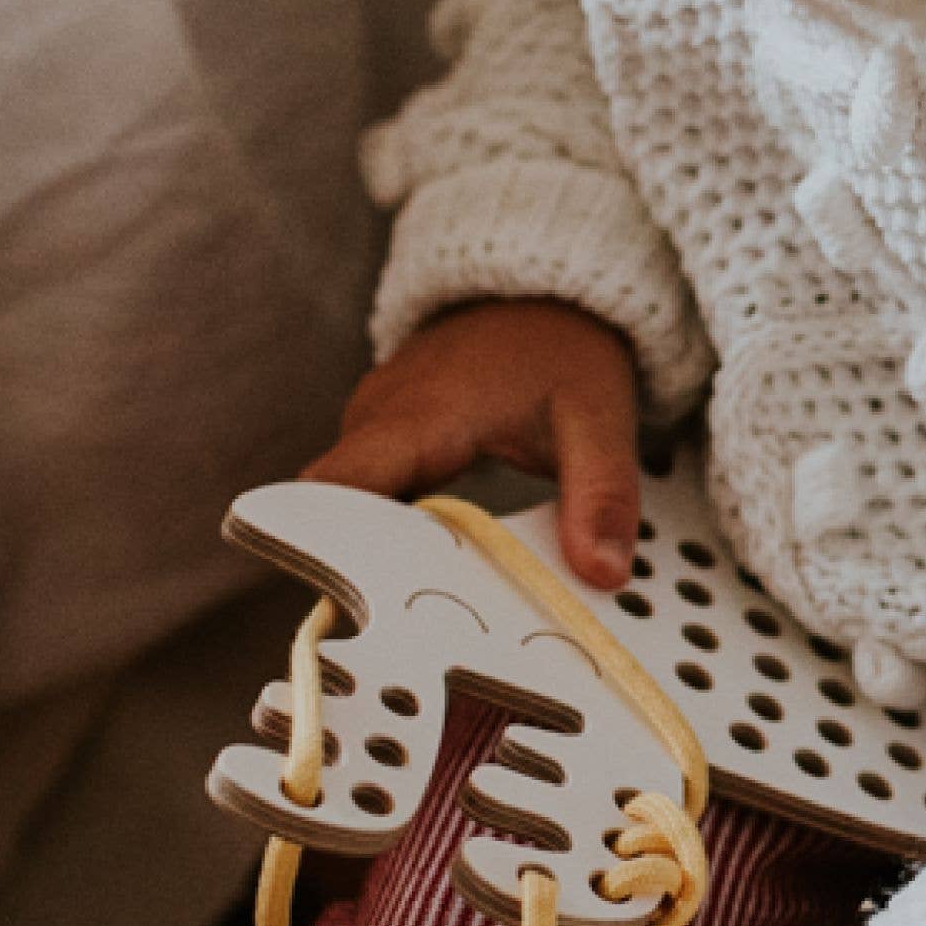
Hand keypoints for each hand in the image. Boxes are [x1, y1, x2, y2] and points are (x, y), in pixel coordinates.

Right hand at [302, 300, 642, 587]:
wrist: (542, 287)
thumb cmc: (565, 346)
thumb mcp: (599, 417)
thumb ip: (601, 496)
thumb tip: (603, 575)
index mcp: (420, 416)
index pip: (336, 487)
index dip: (323, 546)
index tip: (342, 608)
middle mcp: (378, 417)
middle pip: (334, 509)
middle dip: (358, 570)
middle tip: (399, 639)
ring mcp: (374, 421)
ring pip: (348, 502)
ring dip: (376, 552)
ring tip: (416, 616)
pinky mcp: (383, 432)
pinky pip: (368, 489)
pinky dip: (392, 528)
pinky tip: (429, 570)